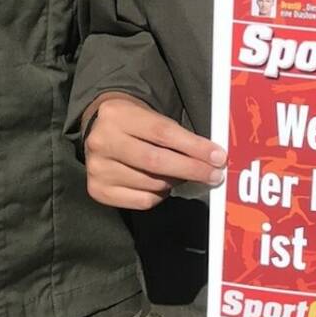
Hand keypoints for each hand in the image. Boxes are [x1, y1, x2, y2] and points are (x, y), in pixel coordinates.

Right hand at [83, 94, 225, 209]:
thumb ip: (176, 135)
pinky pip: (142, 201)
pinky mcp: (98, 190)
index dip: (194, 146)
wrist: (98, 130)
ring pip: (151, 183)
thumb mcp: (151, 117)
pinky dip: (159, 196)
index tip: (218, 156)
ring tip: (182, 174)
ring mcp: (98, 168)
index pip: (163, 133)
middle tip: (215, 174)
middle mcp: (103, 142)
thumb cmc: (135, 123)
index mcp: (119, 115)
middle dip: (191, 169)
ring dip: (175, 182)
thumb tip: (211, 158)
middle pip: (155, 160)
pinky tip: (161, 185)